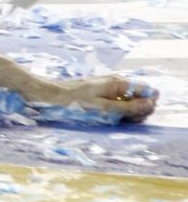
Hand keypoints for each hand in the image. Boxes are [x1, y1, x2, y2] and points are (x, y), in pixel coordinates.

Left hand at [38, 75, 157, 121]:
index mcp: (119, 83)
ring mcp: (108, 88)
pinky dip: (115, 112)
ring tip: (111, 118)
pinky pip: (116, 104)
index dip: (147, 105)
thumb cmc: (75, 103)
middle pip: (140, 98)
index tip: (136, 115)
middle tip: (121, 119)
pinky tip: (105, 117)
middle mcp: (116, 83)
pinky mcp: (99, 94)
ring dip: (126, 114)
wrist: (49, 96)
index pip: (148, 92)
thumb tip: (151, 105)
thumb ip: (128, 107)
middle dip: (137, 111)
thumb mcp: (104, 108)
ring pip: (128, 102)